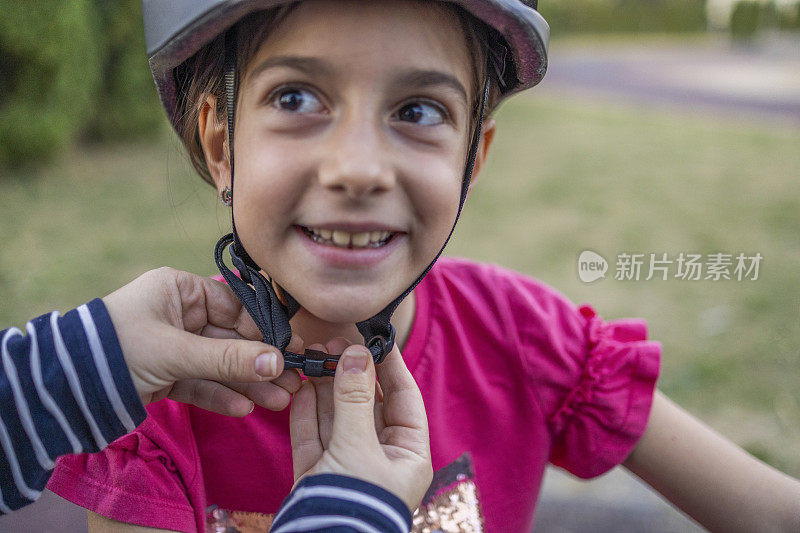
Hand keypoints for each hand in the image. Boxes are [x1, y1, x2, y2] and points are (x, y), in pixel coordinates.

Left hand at [102, 267, 301, 415]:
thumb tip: (278, 362)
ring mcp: (172, 347)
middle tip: (293, 381)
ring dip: (247, 383)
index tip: (290, 349)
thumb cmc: (119, 348)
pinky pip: (200, 384)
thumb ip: (228, 358)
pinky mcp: (164, 376)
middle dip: (260, 362)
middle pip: (230, 339)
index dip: (263, 330)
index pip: (233, 307)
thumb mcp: (176, 350)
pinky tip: (244, 408)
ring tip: (278, 401)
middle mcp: (178, 315)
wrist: (64, 386)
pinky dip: (220, 396)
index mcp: (178, 291)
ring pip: (218, 365)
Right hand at [290, 341, 432, 511]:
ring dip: (326, 387)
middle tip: (334, 343)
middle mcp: (380, 459)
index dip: (389, 366)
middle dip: (351, 374)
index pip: (403, 398)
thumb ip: (353, 398)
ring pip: (338, 417)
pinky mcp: (318, 474)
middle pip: (368, 405)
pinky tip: (302, 385)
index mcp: (407, 455)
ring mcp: (348, 466)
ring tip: (315, 355)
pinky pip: (314, 435)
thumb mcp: (356, 446)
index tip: (374, 338)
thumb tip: (356, 353)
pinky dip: (307, 411)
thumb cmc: (352, 505)